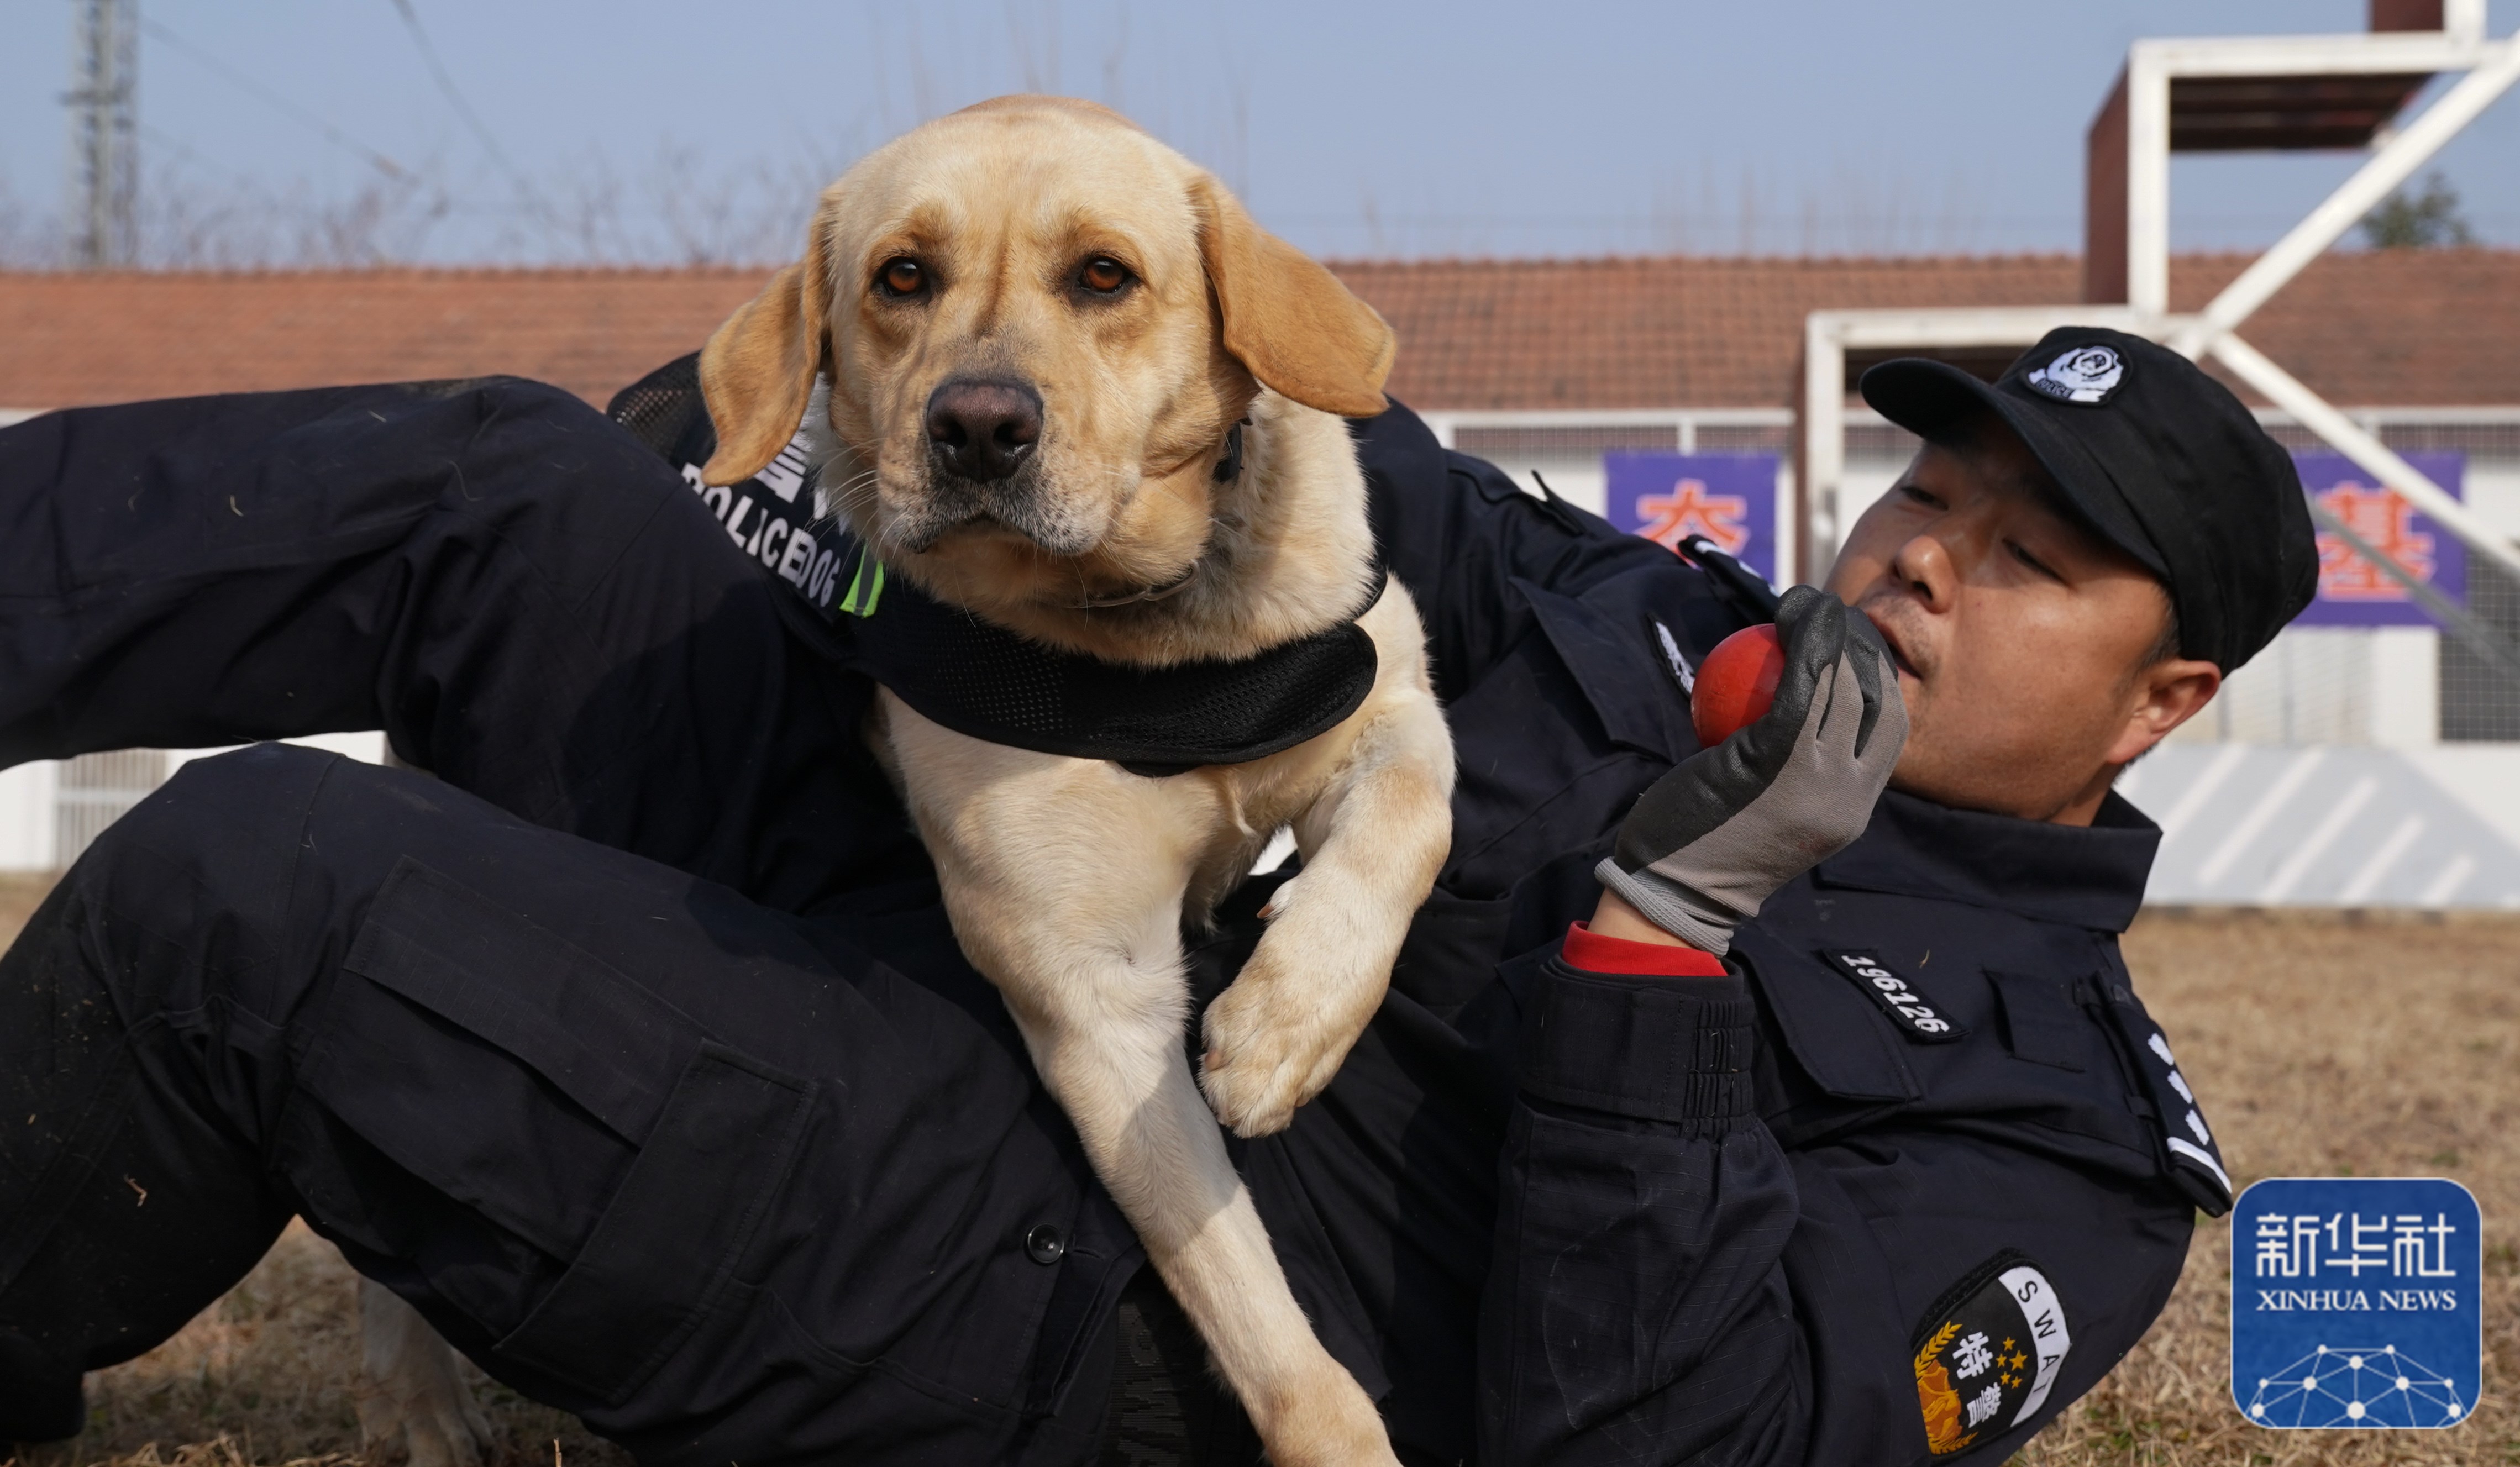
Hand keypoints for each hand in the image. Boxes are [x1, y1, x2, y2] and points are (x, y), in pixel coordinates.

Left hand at [1596, 586, 1905, 953]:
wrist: (1672, 892)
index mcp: (1853, 810)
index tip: (1851, 644)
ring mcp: (1820, 782)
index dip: (1880, 676)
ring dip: (1831, 631)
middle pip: (1878, 699)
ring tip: (1806, 604)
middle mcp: (1849, 796)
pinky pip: (1801, 684)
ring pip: (1844, 685)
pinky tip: (1786, 612)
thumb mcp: (1766, 812)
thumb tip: (1789, 708)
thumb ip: (1790, 769)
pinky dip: (1801, 638)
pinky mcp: (1779, 763)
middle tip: (1830, 613)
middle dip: (1864, 645)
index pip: (1888, 728)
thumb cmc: (1702, 843)